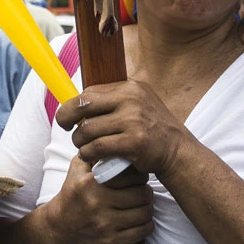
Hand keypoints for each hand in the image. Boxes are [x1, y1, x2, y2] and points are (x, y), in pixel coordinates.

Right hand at [42, 156, 153, 243]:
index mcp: (91, 183)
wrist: (59, 227)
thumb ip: (95, 152)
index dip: (140, 173)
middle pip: (142, 194)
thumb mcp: (78, 168)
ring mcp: (105, 224)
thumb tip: (117, 138)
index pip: (130, 174)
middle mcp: (98, 203)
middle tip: (142, 189)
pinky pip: (142, 231)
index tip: (139, 174)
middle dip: (146, 190)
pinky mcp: (111, 241)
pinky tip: (139, 218)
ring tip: (141, 203)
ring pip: (145, 213)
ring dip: (147, 207)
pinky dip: (146, 224)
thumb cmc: (73, 193)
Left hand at [55, 81, 190, 176]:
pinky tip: (91, 156)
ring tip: (83, 147)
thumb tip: (81, 101)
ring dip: (80, 141)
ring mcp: (133, 120)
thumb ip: (115, 101)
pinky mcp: (133, 142)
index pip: (90, 91)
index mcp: (130, 87)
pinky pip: (97, 147)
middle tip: (64, 127)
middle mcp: (131, 99)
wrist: (178, 151)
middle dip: (67, 117)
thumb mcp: (139, 104)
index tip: (68, 115)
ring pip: (88, 129)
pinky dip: (89, 154)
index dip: (74, 104)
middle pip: (84, 105)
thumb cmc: (153, 130)